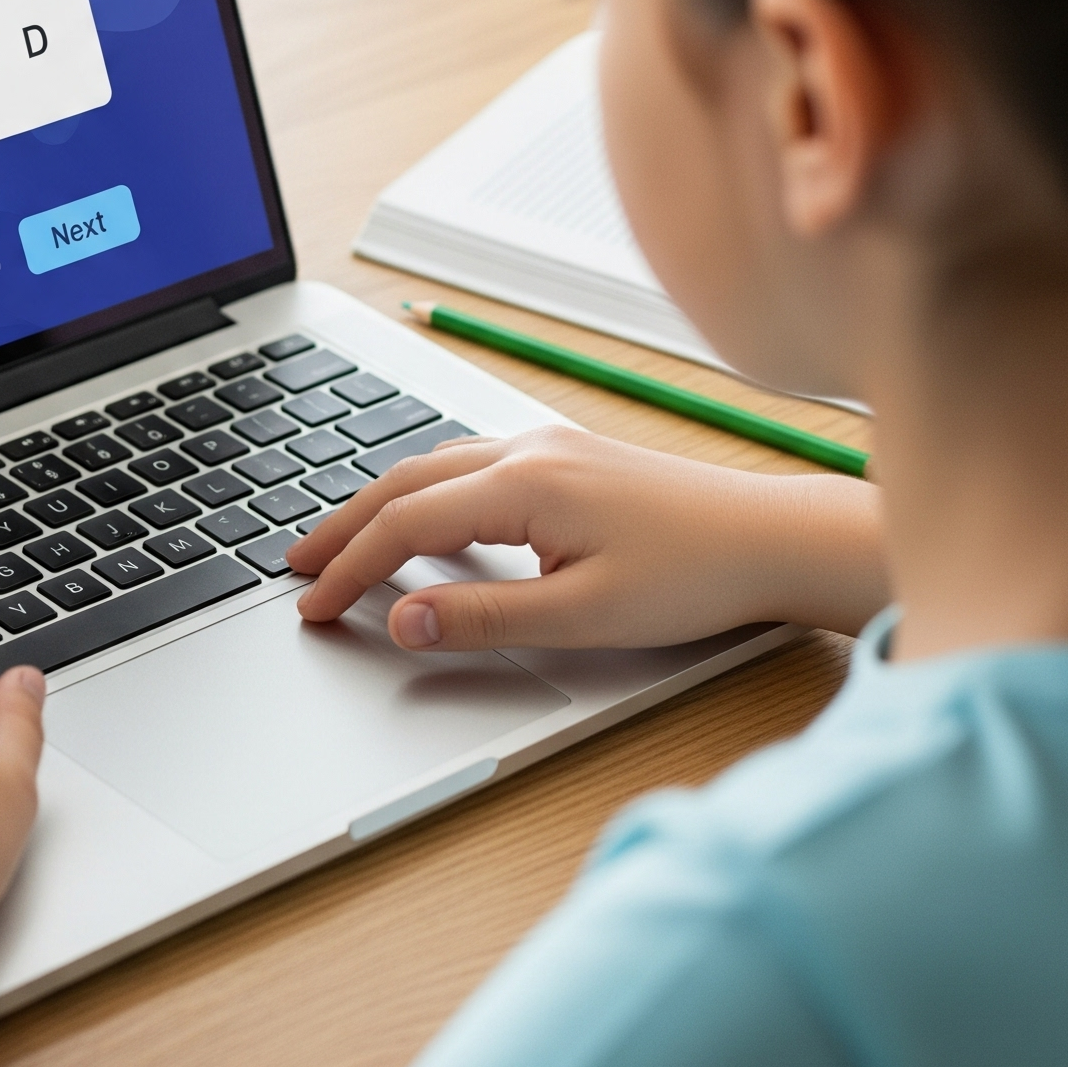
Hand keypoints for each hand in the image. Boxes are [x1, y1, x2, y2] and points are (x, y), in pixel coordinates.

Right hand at [290, 425, 887, 649]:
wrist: (772, 538)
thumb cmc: (694, 576)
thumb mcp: (583, 616)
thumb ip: (483, 617)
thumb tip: (402, 620)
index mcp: (524, 484)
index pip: (406, 525)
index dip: (351, 568)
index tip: (312, 607)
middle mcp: (526, 450)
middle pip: (404, 481)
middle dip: (343, 524)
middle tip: (295, 565)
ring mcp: (547, 446)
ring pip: (433, 466)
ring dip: (379, 503)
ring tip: (340, 543)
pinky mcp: (566, 456)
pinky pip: (468, 464)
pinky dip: (422, 491)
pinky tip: (419, 517)